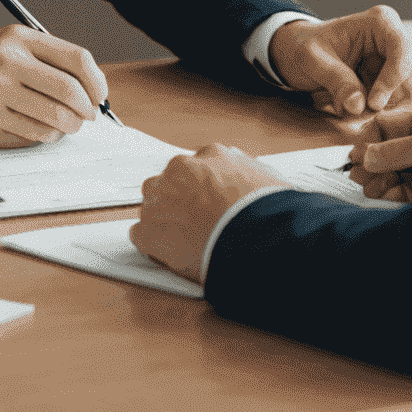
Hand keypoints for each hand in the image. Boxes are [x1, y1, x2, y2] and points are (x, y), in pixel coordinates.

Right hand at [0, 27, 108, 146]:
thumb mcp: (12, 44)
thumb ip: (51, 60)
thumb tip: (94, 92)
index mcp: (17, 39)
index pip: (76, 59)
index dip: (97, 82)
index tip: (100, 95)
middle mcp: (5, 64)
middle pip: (69, 92)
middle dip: (86, 110)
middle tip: (87, 115)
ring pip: (54, 120)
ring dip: (68, 127)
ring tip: (65, 124)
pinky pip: (33, 136)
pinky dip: (46, 136)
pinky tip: (41, 128)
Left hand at [129, 146, 287, 280]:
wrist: (256, 241)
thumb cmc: (268, 213)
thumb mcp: (268, 178)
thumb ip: (251, 173)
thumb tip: (253, 177)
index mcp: (211, 155)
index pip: (197, 168)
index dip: (202, 191)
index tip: (209, 206)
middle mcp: (180, 170)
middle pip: (170, 183)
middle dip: (179, 202)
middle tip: (197, 225)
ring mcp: (160, 199)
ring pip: (153, 207)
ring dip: (165, 221)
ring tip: (187, 242)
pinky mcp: (149, 230)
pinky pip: (142, 236)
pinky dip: (154, 247)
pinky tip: (174, 256)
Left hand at [267, 7, 411, 116]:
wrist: (305, 54)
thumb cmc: (308, 48)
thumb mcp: (312, 59)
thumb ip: (335, 79)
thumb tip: (358, 105)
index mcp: (380, 22)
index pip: (402, 48)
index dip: (392, 78)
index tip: (374, 104)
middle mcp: (400, 37)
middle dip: (396, 100)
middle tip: (370, 117)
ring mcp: (408, 59)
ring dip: (399, 110)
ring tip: (368, 117)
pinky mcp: (408, 79)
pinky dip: (403, 114)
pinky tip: (382, 121)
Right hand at [346, 105, 411, 201]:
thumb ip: (398, 150)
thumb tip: (367, 155)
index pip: (384, 128)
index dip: (368, 141)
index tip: (355, 156)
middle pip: (389, 154)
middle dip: (373, 165)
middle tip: (358, 177)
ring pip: (399, 174)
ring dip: (383, 181)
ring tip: (370, 189)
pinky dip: (398, 194)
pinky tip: (388, 195)